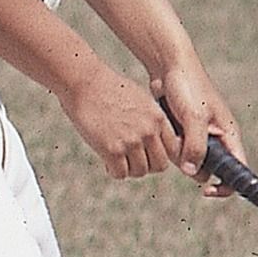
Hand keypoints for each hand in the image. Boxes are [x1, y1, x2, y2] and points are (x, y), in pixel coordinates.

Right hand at [62, 61, 183, 180]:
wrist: (84, 83)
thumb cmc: (108, 89)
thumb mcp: (140, 101)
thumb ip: (151, 120)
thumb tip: (153, 140)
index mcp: (158, 118)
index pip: (173, 150)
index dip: (159, 154)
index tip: (146, 153)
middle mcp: (149, 131)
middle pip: (159, 165)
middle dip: (145, 165)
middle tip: (130, 159)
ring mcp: (131, 141)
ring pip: (140, 172)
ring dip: (128, 169)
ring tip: (116, 159)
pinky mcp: (112, 149)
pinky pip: (120, 173)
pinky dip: (113, 170)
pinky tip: (106, 160)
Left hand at [155, 61, 244, 198]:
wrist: (168, 67)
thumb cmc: (187, 87)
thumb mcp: (194, 116)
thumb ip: (196, 146)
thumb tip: (193, 173)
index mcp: (229, 135)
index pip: (238, 169)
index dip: (228, 185)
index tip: (208, 191)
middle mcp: (217, 139)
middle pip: (211, 170)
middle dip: (195, 168)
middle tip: (181, 149)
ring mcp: (199, 136)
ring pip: (191, 162)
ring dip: (179, 156)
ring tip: (172, 133)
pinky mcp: (182, 133)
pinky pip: (177, 151)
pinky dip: (170, 148)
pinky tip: (163, 131)